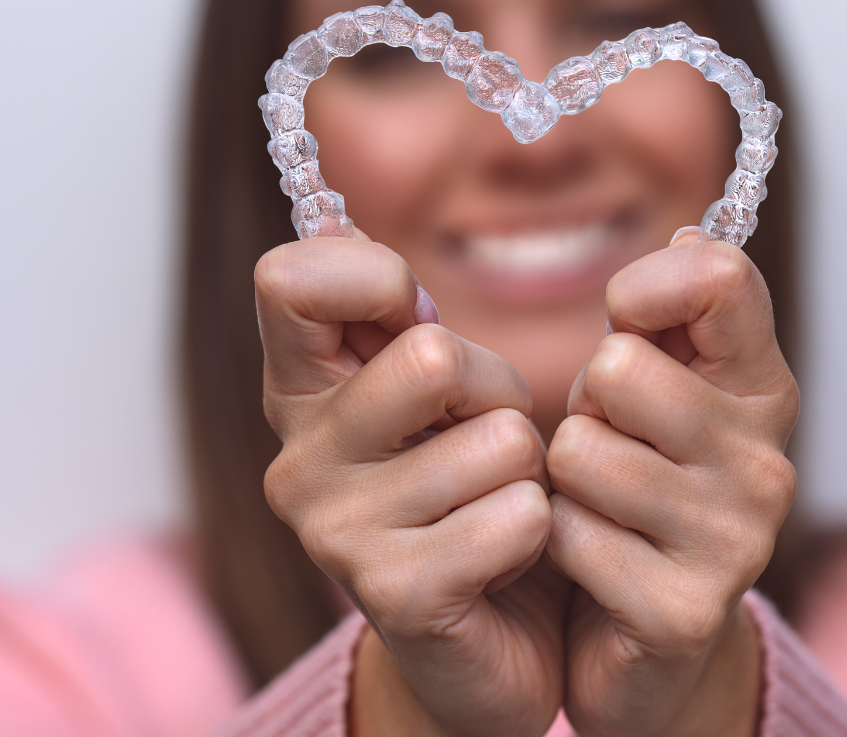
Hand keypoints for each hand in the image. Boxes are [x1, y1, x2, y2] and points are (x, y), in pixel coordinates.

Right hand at [255, 233, 568, 736]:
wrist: (495, 634)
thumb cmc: (473, 487)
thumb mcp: (436, 391)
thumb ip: (397, 318)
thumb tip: (342, 228)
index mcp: (302, 393)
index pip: (289, 280)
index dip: (374, 278)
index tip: (411, 318)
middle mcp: (299, 461)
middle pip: (433, 355)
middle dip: (496, 390)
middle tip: (483, 439)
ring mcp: (338, 534)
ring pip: (501, 440)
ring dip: (527, 470)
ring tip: (494, 503)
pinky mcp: (398, 595)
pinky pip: (520, 516)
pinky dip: (541, 530)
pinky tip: (507, 560)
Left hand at [545, 233, 798, 736]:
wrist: (646, 634)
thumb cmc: (641, 486)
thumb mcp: (660, 389)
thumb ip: (675, 316)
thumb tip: (691, 233)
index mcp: (762, 390)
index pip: (720, 279)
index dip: (647, 286)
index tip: (626, 321)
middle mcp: (765, 460)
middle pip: (619, 369)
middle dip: (587, 406)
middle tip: (608, 444)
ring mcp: (734, 540)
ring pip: (578, 451)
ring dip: (564, 479)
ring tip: (598, 502)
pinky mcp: (683, 609)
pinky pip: (564, 532)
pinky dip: (554, 541)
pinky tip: (592, 561)